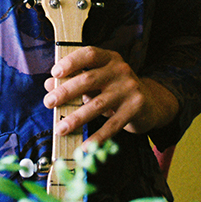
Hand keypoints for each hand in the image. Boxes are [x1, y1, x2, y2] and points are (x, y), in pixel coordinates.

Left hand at [42, 46, 179, 147]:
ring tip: (60, 128)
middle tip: (48, 102)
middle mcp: (121, 70)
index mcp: (109, 59)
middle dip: (66, 92)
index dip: (71, 62)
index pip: (89, 54)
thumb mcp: (98, 81)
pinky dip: (97, 137)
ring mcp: (129, 89)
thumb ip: (75, 80)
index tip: (54, 72)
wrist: (152, 104)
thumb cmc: (116, 90)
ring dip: (76, 118)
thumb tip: (48, 84)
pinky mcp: (135, 109)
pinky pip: (112, 125)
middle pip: (89, 79)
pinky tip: (84, 147)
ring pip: (97, 104)